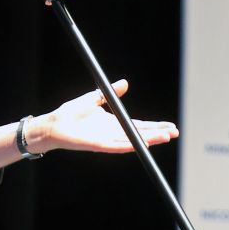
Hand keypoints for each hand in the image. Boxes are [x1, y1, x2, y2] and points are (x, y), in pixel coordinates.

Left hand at [33, 79, 177, 153]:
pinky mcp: (99, 145)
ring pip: (134, 141)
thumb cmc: (70, 113)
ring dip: (150, 140)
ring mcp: (108, 141)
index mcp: (114, 124)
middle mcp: (114, 134)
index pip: (139, 126)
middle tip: (175, 133)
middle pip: (141, 134)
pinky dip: (131, 145)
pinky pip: (118, 146)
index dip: (155, 126)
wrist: (53, 124)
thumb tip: (125, 83)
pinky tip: (143, 143)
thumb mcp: (94, 98)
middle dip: (158, 134)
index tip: (170, 126)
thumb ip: (110, 93)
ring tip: (166, 137)